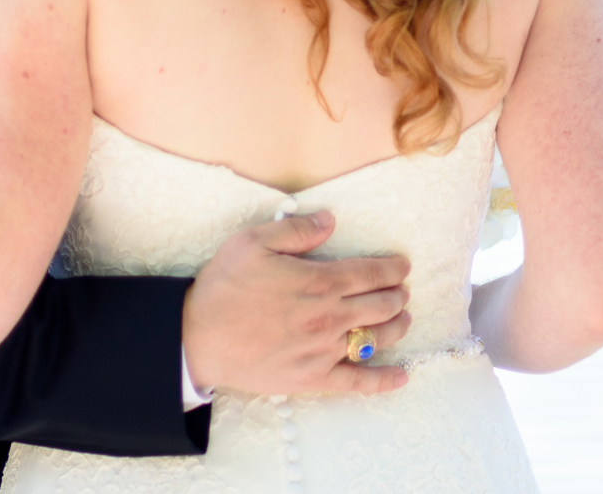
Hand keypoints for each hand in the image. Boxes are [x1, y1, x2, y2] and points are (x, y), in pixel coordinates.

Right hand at [182, 211, 413, 396]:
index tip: (402, 266)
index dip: (392, 268)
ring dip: (397, 326)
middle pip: (382, 305)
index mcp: (318, 281)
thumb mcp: (251, 242)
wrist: (198, 337)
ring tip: (404, 318)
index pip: (370, 273)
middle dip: (398, 295)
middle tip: (402, 290)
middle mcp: (330, 316)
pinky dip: (384, 380)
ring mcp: (325, 350)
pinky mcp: (314, 378)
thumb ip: (295, 230)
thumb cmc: (223, 286)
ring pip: (377, 338)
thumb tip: (329, 220)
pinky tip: (401, 376)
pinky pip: (358, 382)